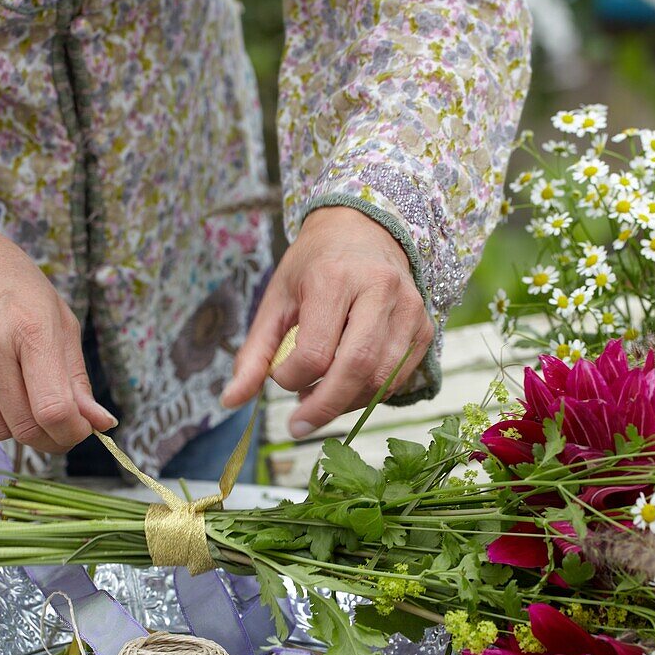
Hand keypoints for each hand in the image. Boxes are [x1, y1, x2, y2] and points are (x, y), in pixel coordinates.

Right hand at [0, 177, 115, 452]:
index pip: (53, 409)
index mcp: (30, 328)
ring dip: (15, 427)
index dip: (73, 434)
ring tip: (19, 394)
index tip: (80, 431)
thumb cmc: (10, 285)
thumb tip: (100, 425)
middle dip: (48, 438)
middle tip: (56, 425)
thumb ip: (77, 378)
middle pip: (24, 428)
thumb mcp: (57, 318)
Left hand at [222, 206, 433, 437]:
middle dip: (324, 407)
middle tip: (298, 425)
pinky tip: (348, 386)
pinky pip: (399, 377)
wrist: (363, 229)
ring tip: (321, 396)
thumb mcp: (275, 301)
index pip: (315, 352)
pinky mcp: (425, 326)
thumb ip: (254, 353)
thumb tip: (230, 401)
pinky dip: (371, 393)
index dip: (292, 378)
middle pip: (356, 368)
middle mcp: (379, 289)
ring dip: (348, 402)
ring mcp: (409, 308)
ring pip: (382, 379)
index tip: (279, 377)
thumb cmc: (313, 267)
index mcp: (334, 278)